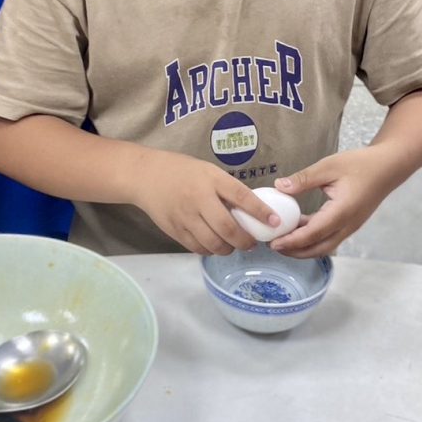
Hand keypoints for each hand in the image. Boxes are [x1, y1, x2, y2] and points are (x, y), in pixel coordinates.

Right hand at [130, 150, 281, 255]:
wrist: (146, 176)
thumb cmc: (183, 171)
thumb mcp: (208, 171)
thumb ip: (227, 189)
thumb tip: (254, 209)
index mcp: (211, 179)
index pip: (241, 197)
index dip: (261, 212)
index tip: (275, 222)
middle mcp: (199, 198)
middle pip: (227, 228)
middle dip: (245, 241)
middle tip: (252, 243)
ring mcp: (185, 217)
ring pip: (213, 243)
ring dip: (229, 249)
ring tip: (234, 245)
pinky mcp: (174, 230)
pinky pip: (198, 248)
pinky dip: (210, 250)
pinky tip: (215, 245)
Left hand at [270, 147, 387, 257]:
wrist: (388, 168)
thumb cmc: (360, 164)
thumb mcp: (329, 167)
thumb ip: (304, 179)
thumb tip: (279, 187)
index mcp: (342, 212)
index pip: (313, 234)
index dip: (292, 241)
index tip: (273, 244)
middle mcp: (347, 225)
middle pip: (318, 248)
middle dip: (294, 252)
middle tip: (273, 246)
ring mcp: (350, 227)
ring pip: (324, 246)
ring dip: (303, 247)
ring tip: (283, 240)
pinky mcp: (350, 224)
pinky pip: (329, 238)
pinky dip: (313, 238)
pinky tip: (299, 227)